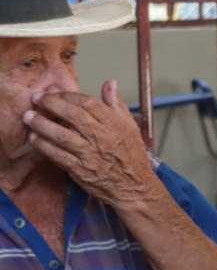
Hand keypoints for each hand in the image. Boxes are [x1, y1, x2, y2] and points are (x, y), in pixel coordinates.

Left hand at [23, 81, 161, 208]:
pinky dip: (44, 146)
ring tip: (29, 116)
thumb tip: (110, 83)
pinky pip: (58, 155)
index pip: (88, 102)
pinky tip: (35, 138)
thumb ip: (117, 104)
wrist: (133, 186)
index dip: (69, 95)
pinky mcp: (80, 170)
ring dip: (42, 124)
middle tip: (36, 98)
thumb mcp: (131, 126)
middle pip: (72, 115)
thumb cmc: (132, 156)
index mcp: (115, 124)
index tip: (57, 93)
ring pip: (62, 135)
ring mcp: (90, 154)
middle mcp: (102, 137)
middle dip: (50, 103)